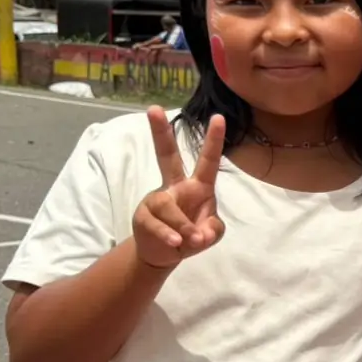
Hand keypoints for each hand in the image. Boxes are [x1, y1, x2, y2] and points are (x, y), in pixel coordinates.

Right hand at [132, 106, 226, 268]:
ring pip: (168, 205)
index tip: (218, 116)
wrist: (164, 253)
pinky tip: (176, 243)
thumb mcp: (211, 234)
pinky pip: (157, 224)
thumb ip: (212, 231)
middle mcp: (175, 187)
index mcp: (198, 186)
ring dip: (182, 226)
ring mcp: (157, 200)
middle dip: (160, 133)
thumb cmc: (192, 234)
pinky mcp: (143, 216)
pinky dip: (169, 234)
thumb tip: (199, 234)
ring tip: (189, 241)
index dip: (214, 140)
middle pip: (167, 156)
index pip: (208, 160)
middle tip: (153, 108)